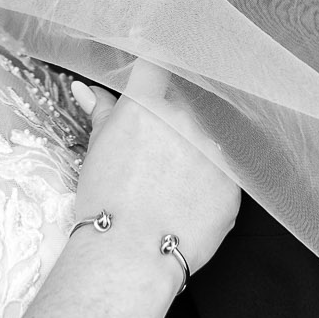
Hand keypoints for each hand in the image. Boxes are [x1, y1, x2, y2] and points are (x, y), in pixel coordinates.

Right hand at [70, 69, 241, 278]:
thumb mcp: (97, 150)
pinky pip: (221, 176)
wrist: (128, 253)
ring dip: (191, 158)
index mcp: (147, 105)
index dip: (156, 65)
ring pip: (204, 144)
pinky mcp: (232, 184)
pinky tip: (184, 207)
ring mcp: (211, 151)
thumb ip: (101, 113)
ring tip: (167, 191)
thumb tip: (86, 89)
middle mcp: (183, 120)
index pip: (156, 66)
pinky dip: (205, 188)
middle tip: (150, 162)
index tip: (157, 68)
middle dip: (169, 129)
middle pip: (181, 111)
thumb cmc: (104, 202)